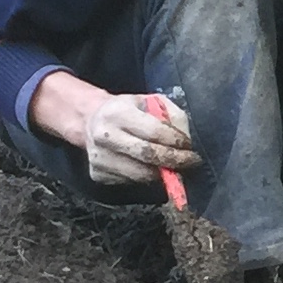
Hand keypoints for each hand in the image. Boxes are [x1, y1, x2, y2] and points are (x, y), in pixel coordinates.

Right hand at [71, 89, 200, 189]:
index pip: (153, 131)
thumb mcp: (150, 102)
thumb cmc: (128, 111)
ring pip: (140, 173)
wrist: (91, 121)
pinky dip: (146, 178)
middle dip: (175, 160)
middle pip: (147, 155)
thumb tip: (185, 142)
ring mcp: (99, 157)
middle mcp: (104, 135)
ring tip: (175, 167)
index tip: (188, 145)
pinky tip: (150, 168)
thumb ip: (172, 116)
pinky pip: (130, 181)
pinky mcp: (97, 173)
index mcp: (117, 112)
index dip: (175, 140)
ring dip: (163, 173)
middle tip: (191, 162)